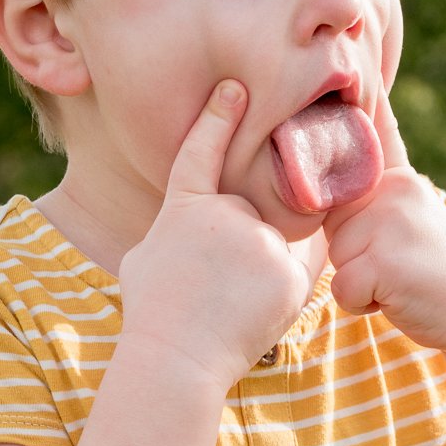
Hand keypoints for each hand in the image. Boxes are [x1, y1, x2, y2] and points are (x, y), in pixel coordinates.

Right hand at [118, 81, 316, 388]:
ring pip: (274, 245)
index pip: (202, 152)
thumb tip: (194, 226)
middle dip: (240, 245)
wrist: (176, 357)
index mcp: (184, 208)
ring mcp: (260, 241)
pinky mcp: (290, 272)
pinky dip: (282, 289)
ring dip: (260, 270)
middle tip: (213, 288)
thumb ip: (178, 229)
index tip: (236, 88)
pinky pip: (298, 270)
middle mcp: (224, 214)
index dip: (218, 119)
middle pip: (248, 216)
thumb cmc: (154, 312)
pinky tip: (255, 311)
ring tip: (230, 306)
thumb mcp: (148, 258)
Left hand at [323, 87, 445, 359]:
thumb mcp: (405, 221)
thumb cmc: (430, 275)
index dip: (358, 89)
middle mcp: (396, 190)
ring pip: (337, 257)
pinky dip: (362, 304)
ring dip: (358, 280)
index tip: (354, 33)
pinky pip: (344, 288)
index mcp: (399, 178)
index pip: (377, 127)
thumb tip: (326, 178)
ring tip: (396, 280)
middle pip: (333, 218)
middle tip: (394, 264)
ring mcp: (390, 223)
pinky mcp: (384, 262)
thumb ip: (370, 197)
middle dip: (351, 252)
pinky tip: (397, 298)